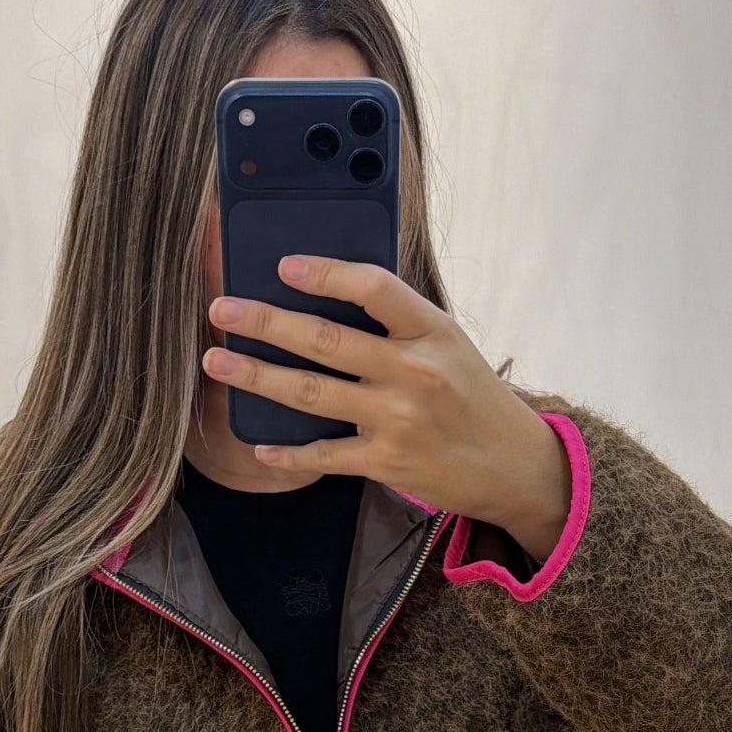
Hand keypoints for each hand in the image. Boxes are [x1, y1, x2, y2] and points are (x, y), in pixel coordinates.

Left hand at [201, 255, 571, 541]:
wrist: (513, 465)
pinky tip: (258, 445)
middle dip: (265, 322)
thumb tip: (329, 294)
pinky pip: (324, 456)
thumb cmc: (472, 396)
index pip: (375, 288)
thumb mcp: (449, 344)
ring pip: (310, 393)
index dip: (326, 274)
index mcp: (431, 331)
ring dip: (256, 376)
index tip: (283, 266)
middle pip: (324, 340)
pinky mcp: (386, 462)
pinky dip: (288, 452)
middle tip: (222, 309)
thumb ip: (399, 323)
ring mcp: (397, 419)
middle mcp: (413, 372)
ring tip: (218, 361)